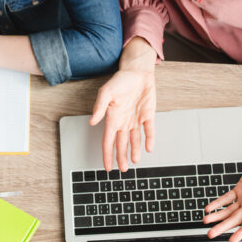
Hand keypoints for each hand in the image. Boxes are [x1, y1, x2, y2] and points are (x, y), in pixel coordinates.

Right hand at [89, 38, 157, 171]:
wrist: (137, 72)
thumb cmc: (120, 80)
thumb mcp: (106, 92)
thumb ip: (99, 107)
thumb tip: (92, 121)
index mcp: (112, 118)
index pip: (108, 141)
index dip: (107, 154)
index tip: (107, 167)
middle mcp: (123, 122)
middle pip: (121, 144)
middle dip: (121, 157)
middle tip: (123, 169)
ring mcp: (136, 119)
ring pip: (135, 140)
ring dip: (134, 151)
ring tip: (135, 161)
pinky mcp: (148, 115)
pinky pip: (148, 130)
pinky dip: (149, 139)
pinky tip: (148, 148)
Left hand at [203, 148, 241, 241]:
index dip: (241, 232)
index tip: (231, 241)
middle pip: (236, 219)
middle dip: (223, 227)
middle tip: (210, 234)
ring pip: (229, 210)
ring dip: (217, 216)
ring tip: (205, 221)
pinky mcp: (240, 188)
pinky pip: (227, 199)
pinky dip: (218, 204)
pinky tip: (209, 208)